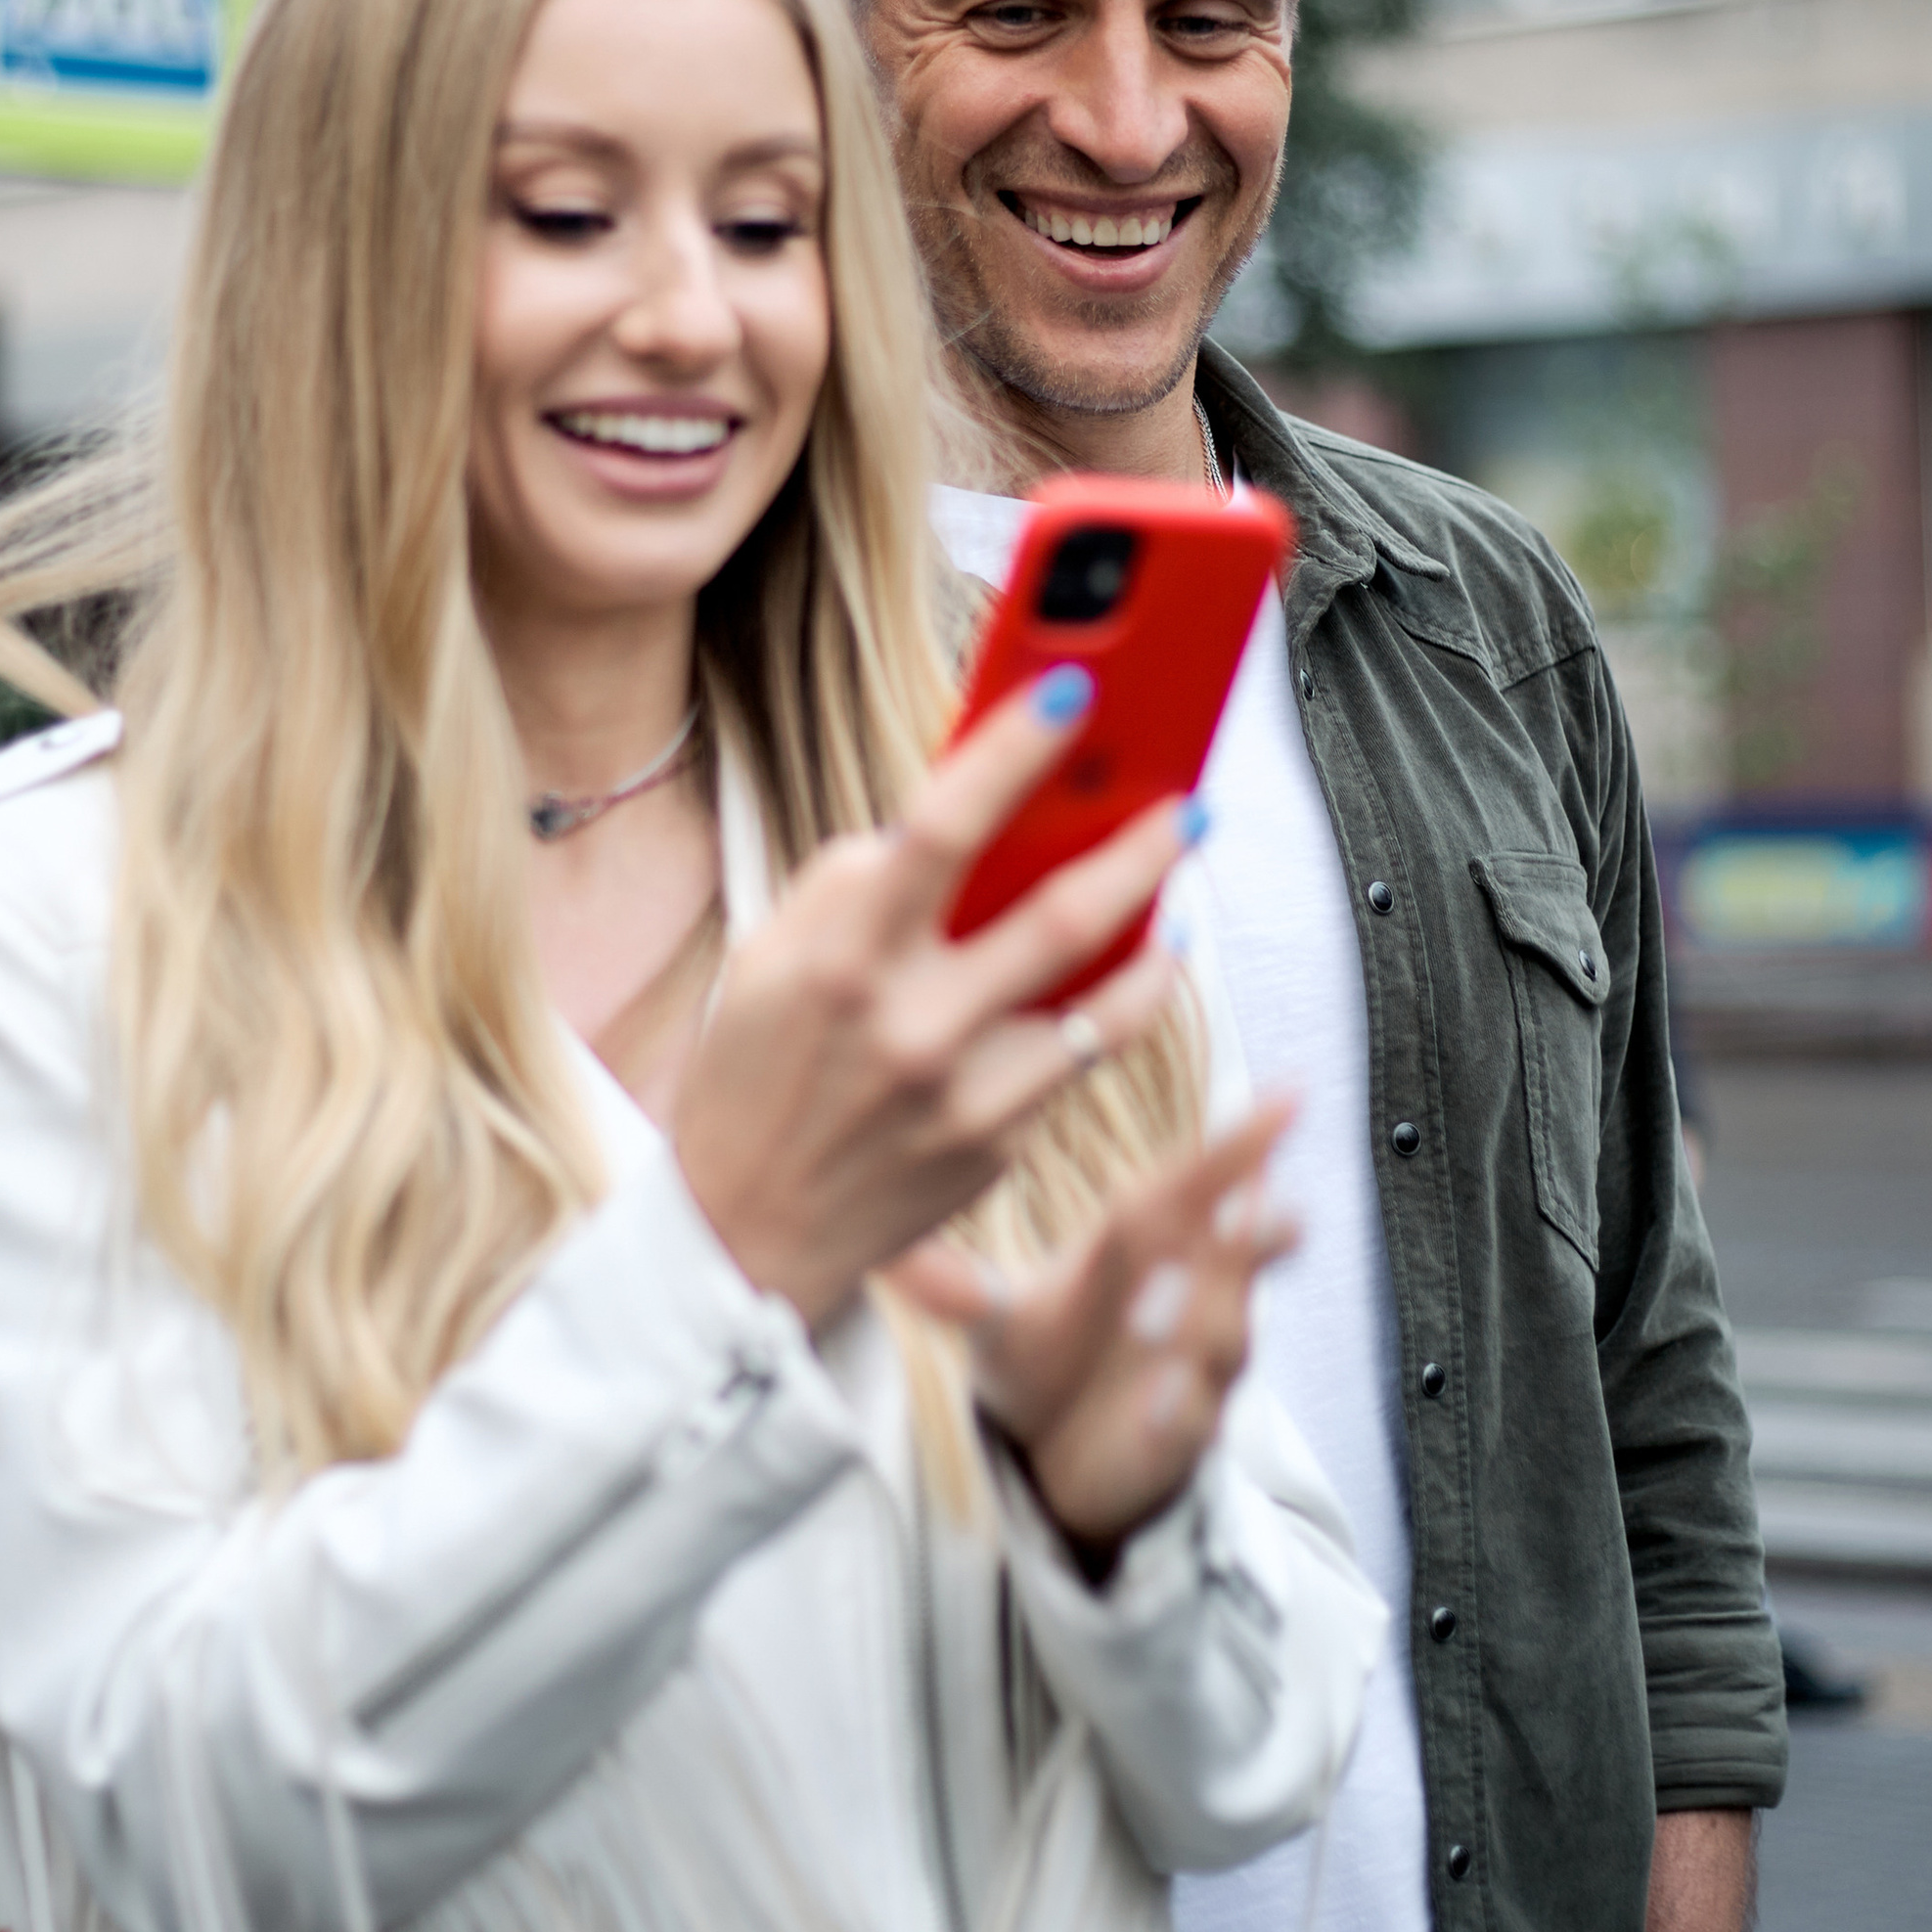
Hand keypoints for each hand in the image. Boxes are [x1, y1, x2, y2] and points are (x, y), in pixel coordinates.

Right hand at [677, 673, 1193, 1327]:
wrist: (743, 1239)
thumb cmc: (753, 1075)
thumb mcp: (764, 961)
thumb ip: (848, 885)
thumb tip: (941, 820)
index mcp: (839, 959)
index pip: (941, 829)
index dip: (1012, 753)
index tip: (1071, 692)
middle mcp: (911, 1026)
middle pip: (1059, 918)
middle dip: (1139, 848)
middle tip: (1188, 803)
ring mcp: (965, 1095)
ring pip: (1103, 999)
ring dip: (1157, 930)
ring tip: (1179, 880)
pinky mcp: (999, 1147)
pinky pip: (1084, 1059)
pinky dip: (1124, 1003)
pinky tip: (1144, 968)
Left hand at [895, 1093, 1300, 1555]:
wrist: (1064, 1454)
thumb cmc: (1049, 1352)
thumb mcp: (998, 1313)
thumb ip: (955, 1283)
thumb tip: (883, 1248)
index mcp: (1152, 1240)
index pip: (1207, 1179)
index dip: (1247, 1139)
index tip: (1289, 1093)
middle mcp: (1193, 1292)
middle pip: (1243, 1250)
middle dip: (1259, 1227)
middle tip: (1260, 1202)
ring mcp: (1196, 1362)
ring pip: (1224, 1331)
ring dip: (1208, 1315)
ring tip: (1187, 1296)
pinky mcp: (1184, 1432)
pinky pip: (1193, 1416)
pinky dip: (1179, 1405)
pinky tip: (1162, 1396)